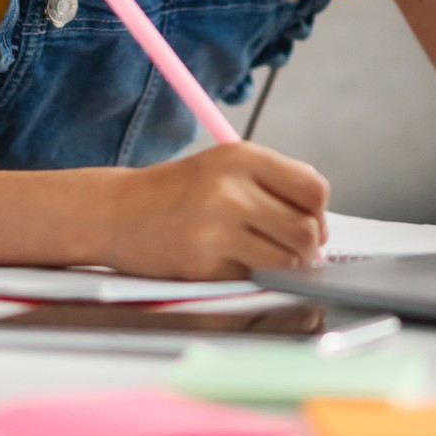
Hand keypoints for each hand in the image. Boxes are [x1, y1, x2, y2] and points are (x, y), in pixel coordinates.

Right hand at [101, 143, 328, 278]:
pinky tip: (226, 262)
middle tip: (295, 251)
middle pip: (306, 230)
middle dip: (309, 247)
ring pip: (287, 260)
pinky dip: (248, 276)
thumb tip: (320, 230)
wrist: (116, 211)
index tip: (311, 223)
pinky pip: (252, 278)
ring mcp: (216, 228)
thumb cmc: (179, 191)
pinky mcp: (203, 264)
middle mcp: (231, 189)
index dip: (319, 212)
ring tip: (265, 258)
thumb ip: (273, 186)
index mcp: (242, 157)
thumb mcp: (226, 167)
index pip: (313, 188)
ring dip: (285, 266)